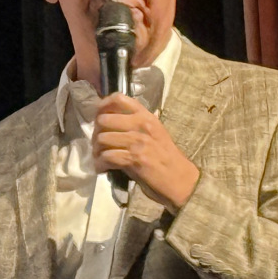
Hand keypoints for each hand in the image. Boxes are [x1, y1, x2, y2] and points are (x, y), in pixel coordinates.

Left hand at [95, 92, 200, 207]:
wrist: (181, 180)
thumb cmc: (166, 158)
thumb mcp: (154, 134)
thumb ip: (134, 125)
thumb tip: (109, 122)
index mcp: (146, 117)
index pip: (119, 99)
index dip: (102, 106)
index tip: (98, 117)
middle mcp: (141, 125)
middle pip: (104, 120)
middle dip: (96, 134)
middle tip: (98, 145)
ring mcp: (138, 142)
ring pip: (102, 139)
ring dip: (96, 151)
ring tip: (100, 158)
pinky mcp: (134, 159)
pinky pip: (107, 157)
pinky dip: (100, 164)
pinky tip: (103, 168)